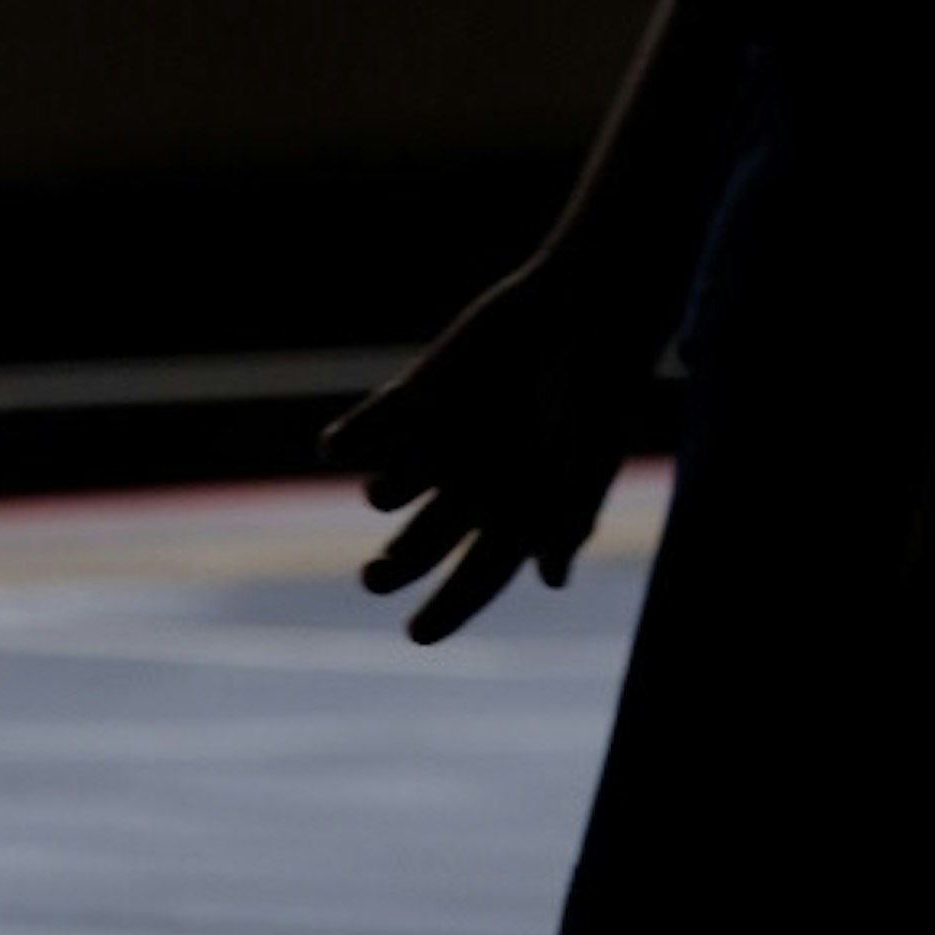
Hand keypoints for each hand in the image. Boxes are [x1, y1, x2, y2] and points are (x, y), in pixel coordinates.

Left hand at [336, 249, 654, 647]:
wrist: (585, 298)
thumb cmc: (602, 382)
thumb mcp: (593, 452)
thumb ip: (571, 513)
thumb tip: (552, 580)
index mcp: (519, 513)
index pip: (477, 578)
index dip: (447, 610)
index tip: (417, 635)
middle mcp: (476, 486)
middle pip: (424, 544)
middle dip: (396, 567)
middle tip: (373, 580)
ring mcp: (443, 441)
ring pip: (395, 490)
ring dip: (385, 494)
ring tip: (381, 495)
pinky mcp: (421, 394)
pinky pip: (377, 423)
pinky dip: (353, 435)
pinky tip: (332, 448)